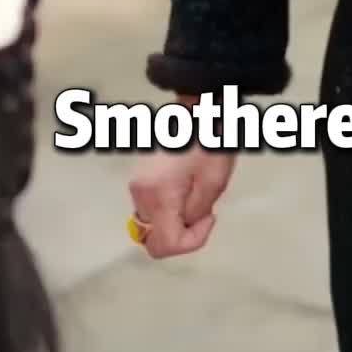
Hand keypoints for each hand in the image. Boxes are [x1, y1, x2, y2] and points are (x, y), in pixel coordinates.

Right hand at [129, 138, 236, 259]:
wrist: (198, 106)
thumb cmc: (209, 139)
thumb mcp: (214, 182)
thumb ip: (197, 214)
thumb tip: (186, 226)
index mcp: (157, 195)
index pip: (165, 245)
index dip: (192, 241)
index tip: (209, 218)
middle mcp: (139, 192)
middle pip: (154, 238)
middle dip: (182, 232)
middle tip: (203, 210)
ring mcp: (137, 183)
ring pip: (152, 223)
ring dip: (175, 219)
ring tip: (196, 193)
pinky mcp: (140, 176)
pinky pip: (152, 206)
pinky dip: (168, 207)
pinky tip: (186, 186)